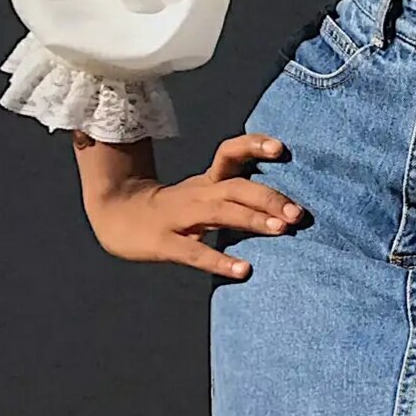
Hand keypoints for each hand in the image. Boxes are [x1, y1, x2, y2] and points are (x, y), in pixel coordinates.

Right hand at [83, 133, 304, 279]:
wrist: (116, 216)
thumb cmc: (174, 208)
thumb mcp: (203, 193)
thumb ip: (237, 194)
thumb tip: (284, 202)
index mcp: (208, 180)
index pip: (231, 152)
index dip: (254, 145)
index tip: (282, 148)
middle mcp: (198, 193)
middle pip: (236, 186)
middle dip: (270, 197)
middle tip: (298, 212)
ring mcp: (179, 216)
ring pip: (220, 212)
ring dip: (252, 220)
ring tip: (282, 229)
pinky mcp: (163, 242)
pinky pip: (194, 251)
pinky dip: (220, 260)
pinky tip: (244, 270)